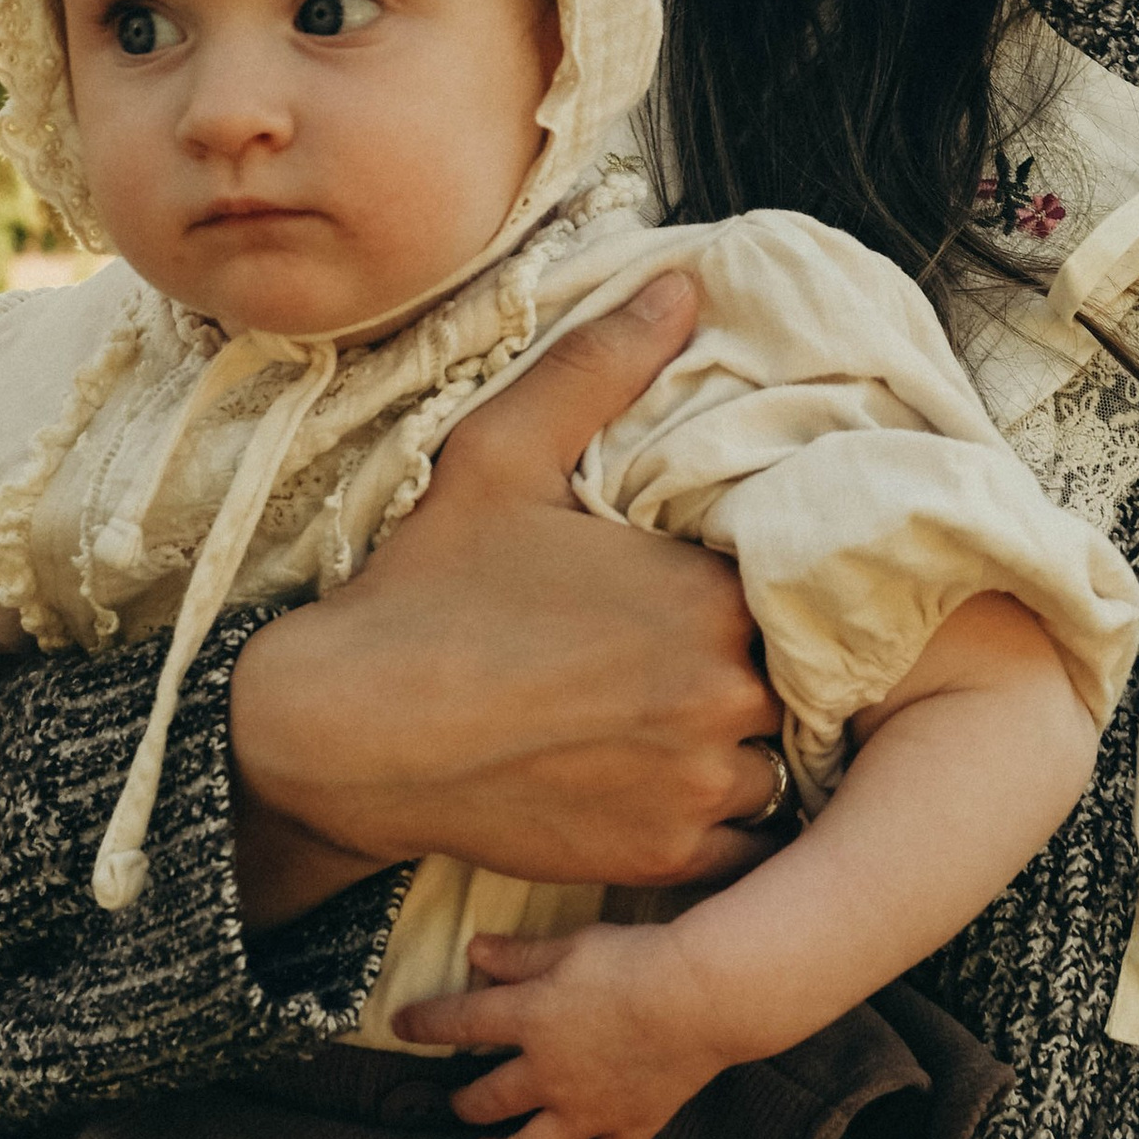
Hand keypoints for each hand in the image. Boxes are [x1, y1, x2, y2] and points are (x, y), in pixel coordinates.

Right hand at [226, 271, 784, 924]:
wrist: (340, 735)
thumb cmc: (423, 589)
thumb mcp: (500, 454)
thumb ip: (599, 366)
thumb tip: (680, 282)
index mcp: (705, 595)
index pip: (798, 585)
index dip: (767, 584)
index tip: (723, 583)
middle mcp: (722, 695)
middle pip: (799, 675)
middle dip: (764, 662)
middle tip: (704, 650)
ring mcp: (695, 786)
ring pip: (782, 762)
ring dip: (751, 743)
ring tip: (687, 715)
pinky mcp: (662, 856)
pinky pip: (746, 842)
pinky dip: (722, 818)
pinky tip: (668, 778)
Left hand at [395, 914, 742, 1138]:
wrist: (701, 998)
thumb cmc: (637, 959)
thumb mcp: (573, 945)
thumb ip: (521, 955)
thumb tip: (473, 950)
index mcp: (528, 1019)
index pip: (458, 1022)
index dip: (423, 1023)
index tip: (399, 1025)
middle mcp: (547, 1073)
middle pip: (485, 1101)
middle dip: (463, 1105)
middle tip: (458, 1104)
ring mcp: (586, 1108)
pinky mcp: (629, 1126)